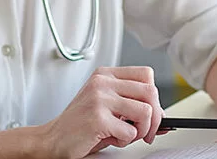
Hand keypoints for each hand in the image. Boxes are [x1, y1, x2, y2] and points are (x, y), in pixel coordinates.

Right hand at [38, 66, 163, 158]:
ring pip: (146, 111)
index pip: (146, 75)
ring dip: (142, 131)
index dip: (154, 97)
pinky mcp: (97, 118)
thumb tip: (163, 116)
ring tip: (126, 135)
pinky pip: (131, 132)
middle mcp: (102, 82)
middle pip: (151, 92)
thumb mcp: (107, 108)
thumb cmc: (80, 125)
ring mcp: (99, 99)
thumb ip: (132, 106)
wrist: (53, 139)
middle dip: (155, 117)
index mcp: (104, 75)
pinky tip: (110, 138)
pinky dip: (125, 141)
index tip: (150, 113)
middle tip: (147, 132)